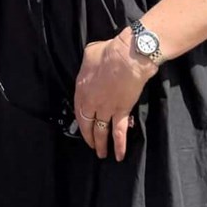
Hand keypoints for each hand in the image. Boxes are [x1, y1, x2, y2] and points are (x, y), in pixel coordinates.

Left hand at [73, 31, 156, 160]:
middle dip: (88, 136)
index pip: (78, 109)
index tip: (83, 127)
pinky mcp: (121, 111)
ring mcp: (105, 108)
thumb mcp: (90, 53)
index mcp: (81, 88)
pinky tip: (119, 155)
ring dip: (100, 144)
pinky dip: (119, 145)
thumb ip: (88, 66)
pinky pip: (119, 132)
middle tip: (91, 145)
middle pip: (87, 124)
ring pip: (100, 131)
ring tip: (101, 153)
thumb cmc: (109, 51)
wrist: (127, 56)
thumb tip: (91, 66)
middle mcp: (90, 102)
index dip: (81, 120)